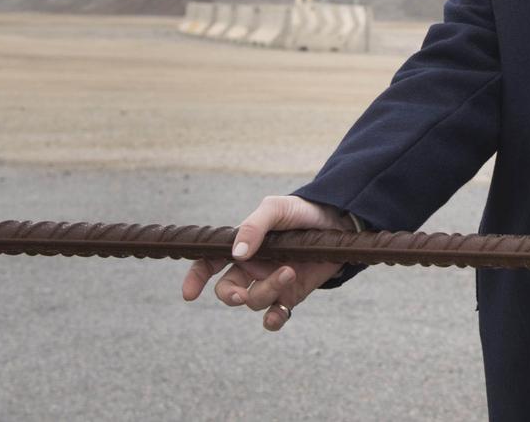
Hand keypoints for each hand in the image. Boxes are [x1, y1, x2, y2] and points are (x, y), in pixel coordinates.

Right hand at [180, 195, 357, 331]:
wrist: (340, 222)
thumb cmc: (303, 212)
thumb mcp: (276, 209)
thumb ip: (254, 227)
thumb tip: (235, 254)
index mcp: (243, 246)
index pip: (210, 262)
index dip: (196, 277)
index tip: (189, 293)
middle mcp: (253, 267)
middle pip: (228, 290)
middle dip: (230, 295)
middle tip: (242, 294)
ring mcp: (271, 282)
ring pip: (254, 300)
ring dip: (268, 290)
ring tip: (290, 270)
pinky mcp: (292, 294)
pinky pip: (274, 316)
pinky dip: (273, 319)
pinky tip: (279, 313)